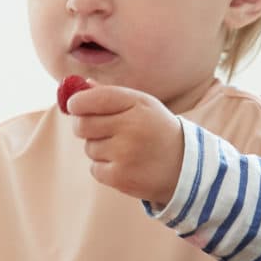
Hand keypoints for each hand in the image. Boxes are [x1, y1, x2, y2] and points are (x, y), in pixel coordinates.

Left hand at [64, 84, 184, 206]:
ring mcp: (125, 153)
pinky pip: (94, 168)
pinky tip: (125, 165)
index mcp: (137, 104)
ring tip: (123, 149)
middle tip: (99, 129)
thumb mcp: (142, 105)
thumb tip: (79, 83)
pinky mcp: (120, 176)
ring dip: (99, 149)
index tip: (75, 105)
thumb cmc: (156, 130)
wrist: (185, 167)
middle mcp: (131, 127)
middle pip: (82, 124)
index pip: (92, 99)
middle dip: (84, 126)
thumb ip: (110, 94)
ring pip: (89, 148)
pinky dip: (104, 168)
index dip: (77, 102)